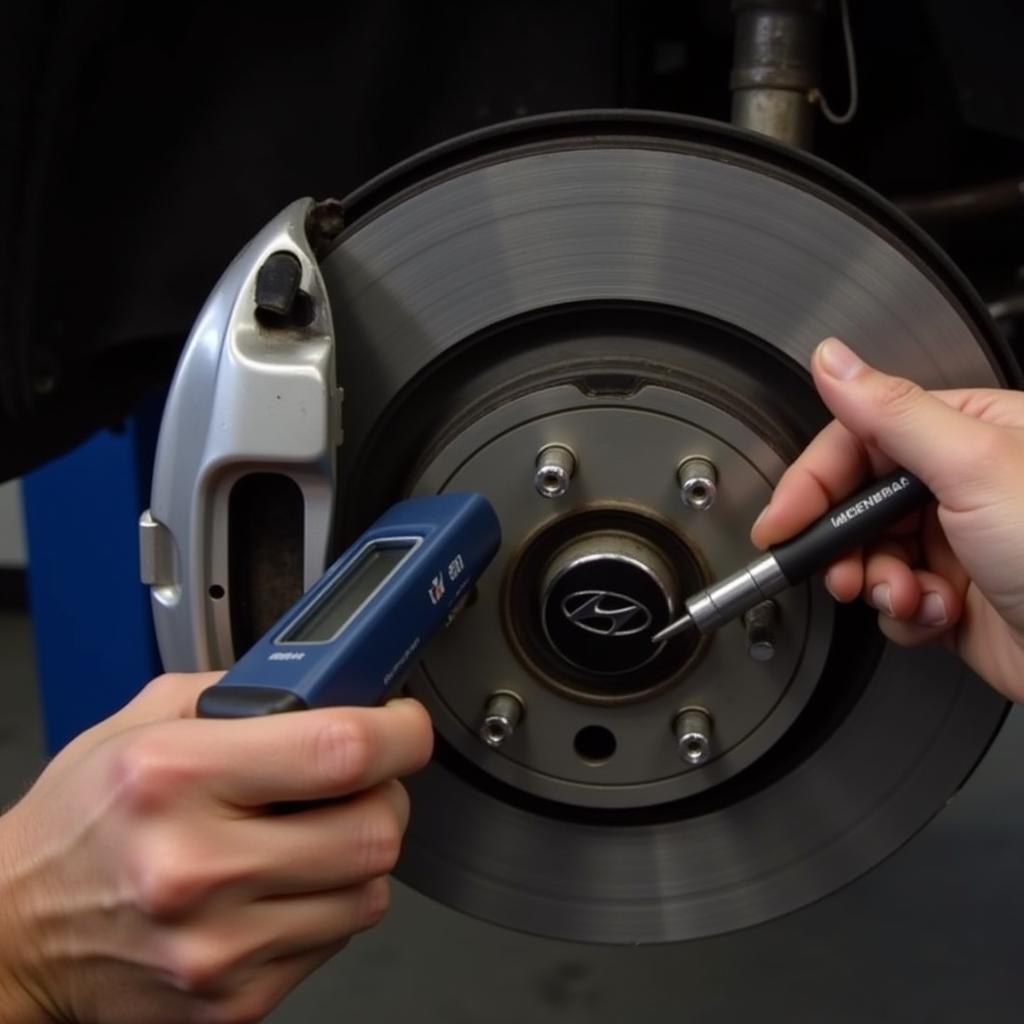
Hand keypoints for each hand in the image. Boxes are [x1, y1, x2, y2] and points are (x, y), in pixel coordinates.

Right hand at [0, 674, 431, 1022]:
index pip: (341, 750)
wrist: (15, 932)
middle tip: (357, 783)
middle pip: (375, 831)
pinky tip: (278, 885)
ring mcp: (217, 946)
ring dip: (358, 854)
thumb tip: (334, 683)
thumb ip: (245, 692)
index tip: (404, 724)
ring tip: (308, 835)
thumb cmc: (82, 819)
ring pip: (369, 891)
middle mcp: (196, 867)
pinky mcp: (232, 1000)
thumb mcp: (147, 717)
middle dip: (385, 795)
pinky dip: (327, 905)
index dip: (400, 731)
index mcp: (176, 776)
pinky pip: (336, 941)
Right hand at [751, 337, 1023, 701]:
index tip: (783, 520)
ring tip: (903, 597)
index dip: (813, 482)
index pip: (860, 440)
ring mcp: (957, 543)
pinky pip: (895, 601)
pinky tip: (937, 616)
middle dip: (842, 544)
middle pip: (857, 503)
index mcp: (967, 433)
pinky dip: (905, 615)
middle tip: (837, 570)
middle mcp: (960, 484)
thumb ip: (892, 411)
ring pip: (870, 556)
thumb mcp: (975, 466)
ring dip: (875, 585)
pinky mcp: (955, 597)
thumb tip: (832, 359)